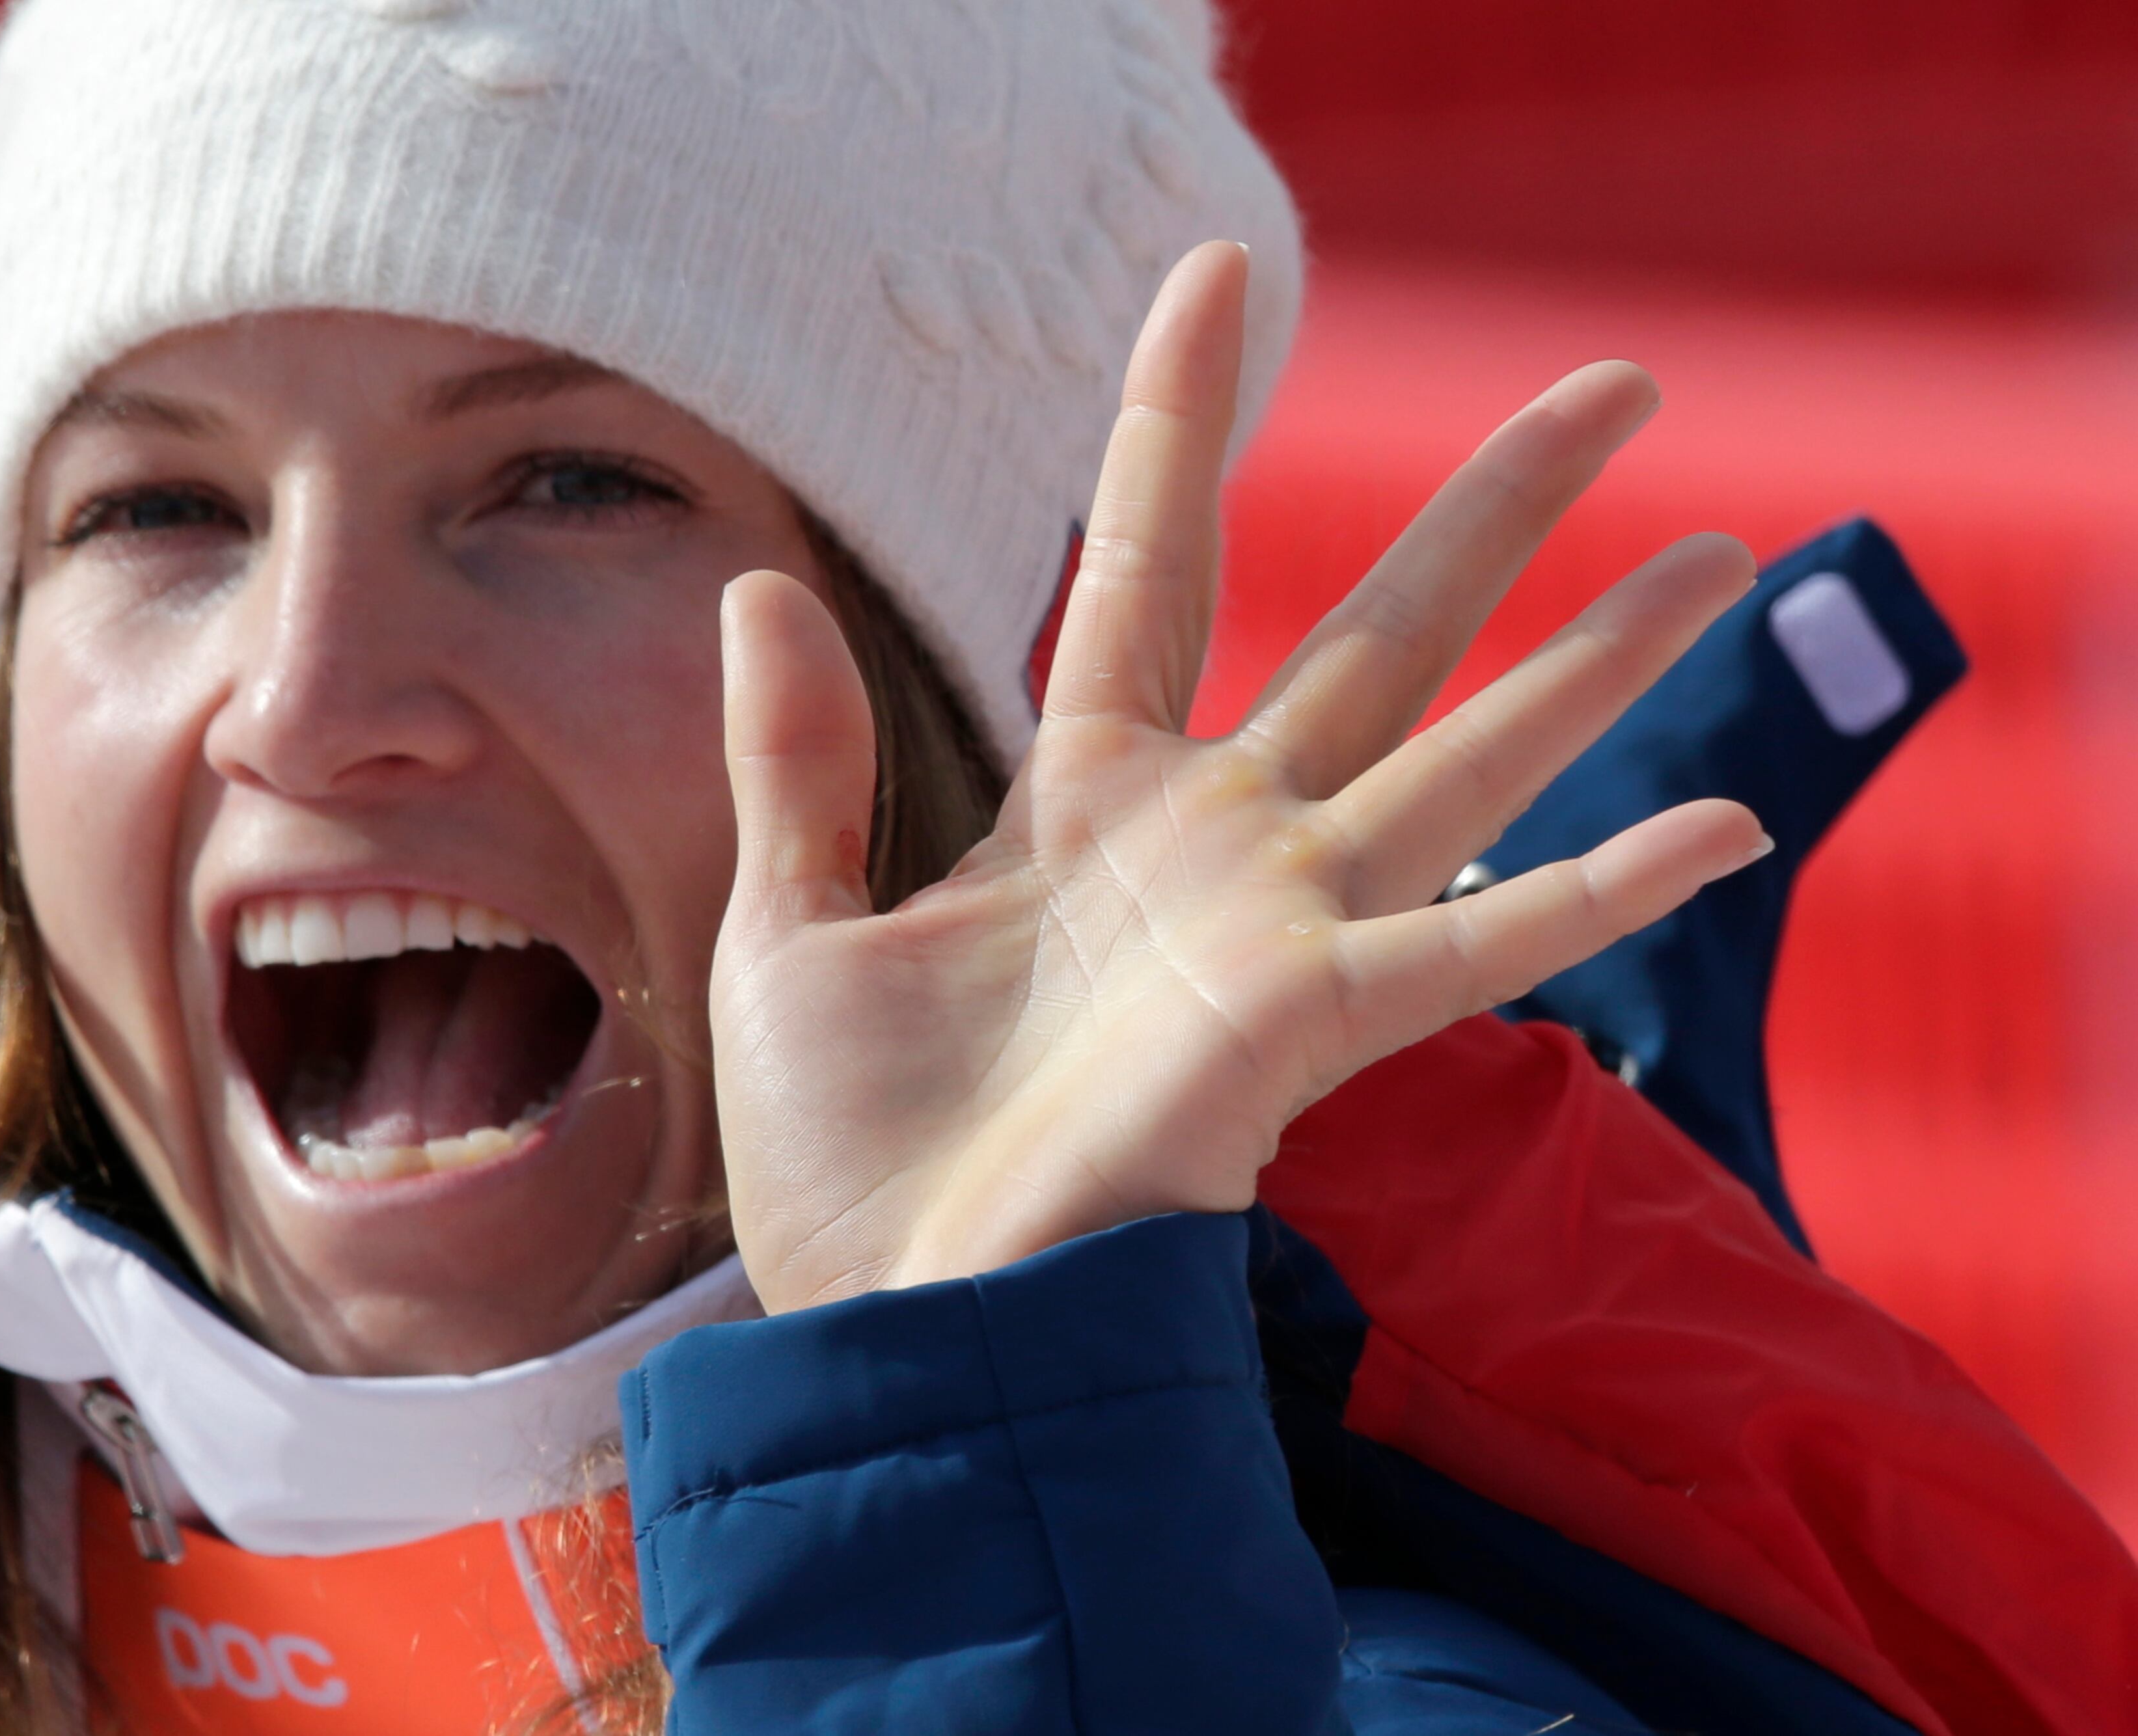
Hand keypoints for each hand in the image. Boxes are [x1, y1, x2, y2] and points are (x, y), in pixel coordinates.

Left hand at [712, 242, 1766, 1312]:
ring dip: (1600, 659)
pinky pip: (1478, 947)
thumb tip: (759, 579)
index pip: (1149, 562)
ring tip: (1723, 547)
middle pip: (1378, 633)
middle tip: (1618, 383)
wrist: (889, 1324)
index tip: (1218, 272)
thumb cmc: (847, 1158)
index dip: (1180, 418)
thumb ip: (798, 764)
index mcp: (1081, 800)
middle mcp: (1209, 845)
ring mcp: (1274, 930)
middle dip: (1496, 508)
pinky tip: (1722, 820)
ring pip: (1467, 754)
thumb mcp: (788, 930)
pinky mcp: (1305, 1029)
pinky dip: (1597, 891)